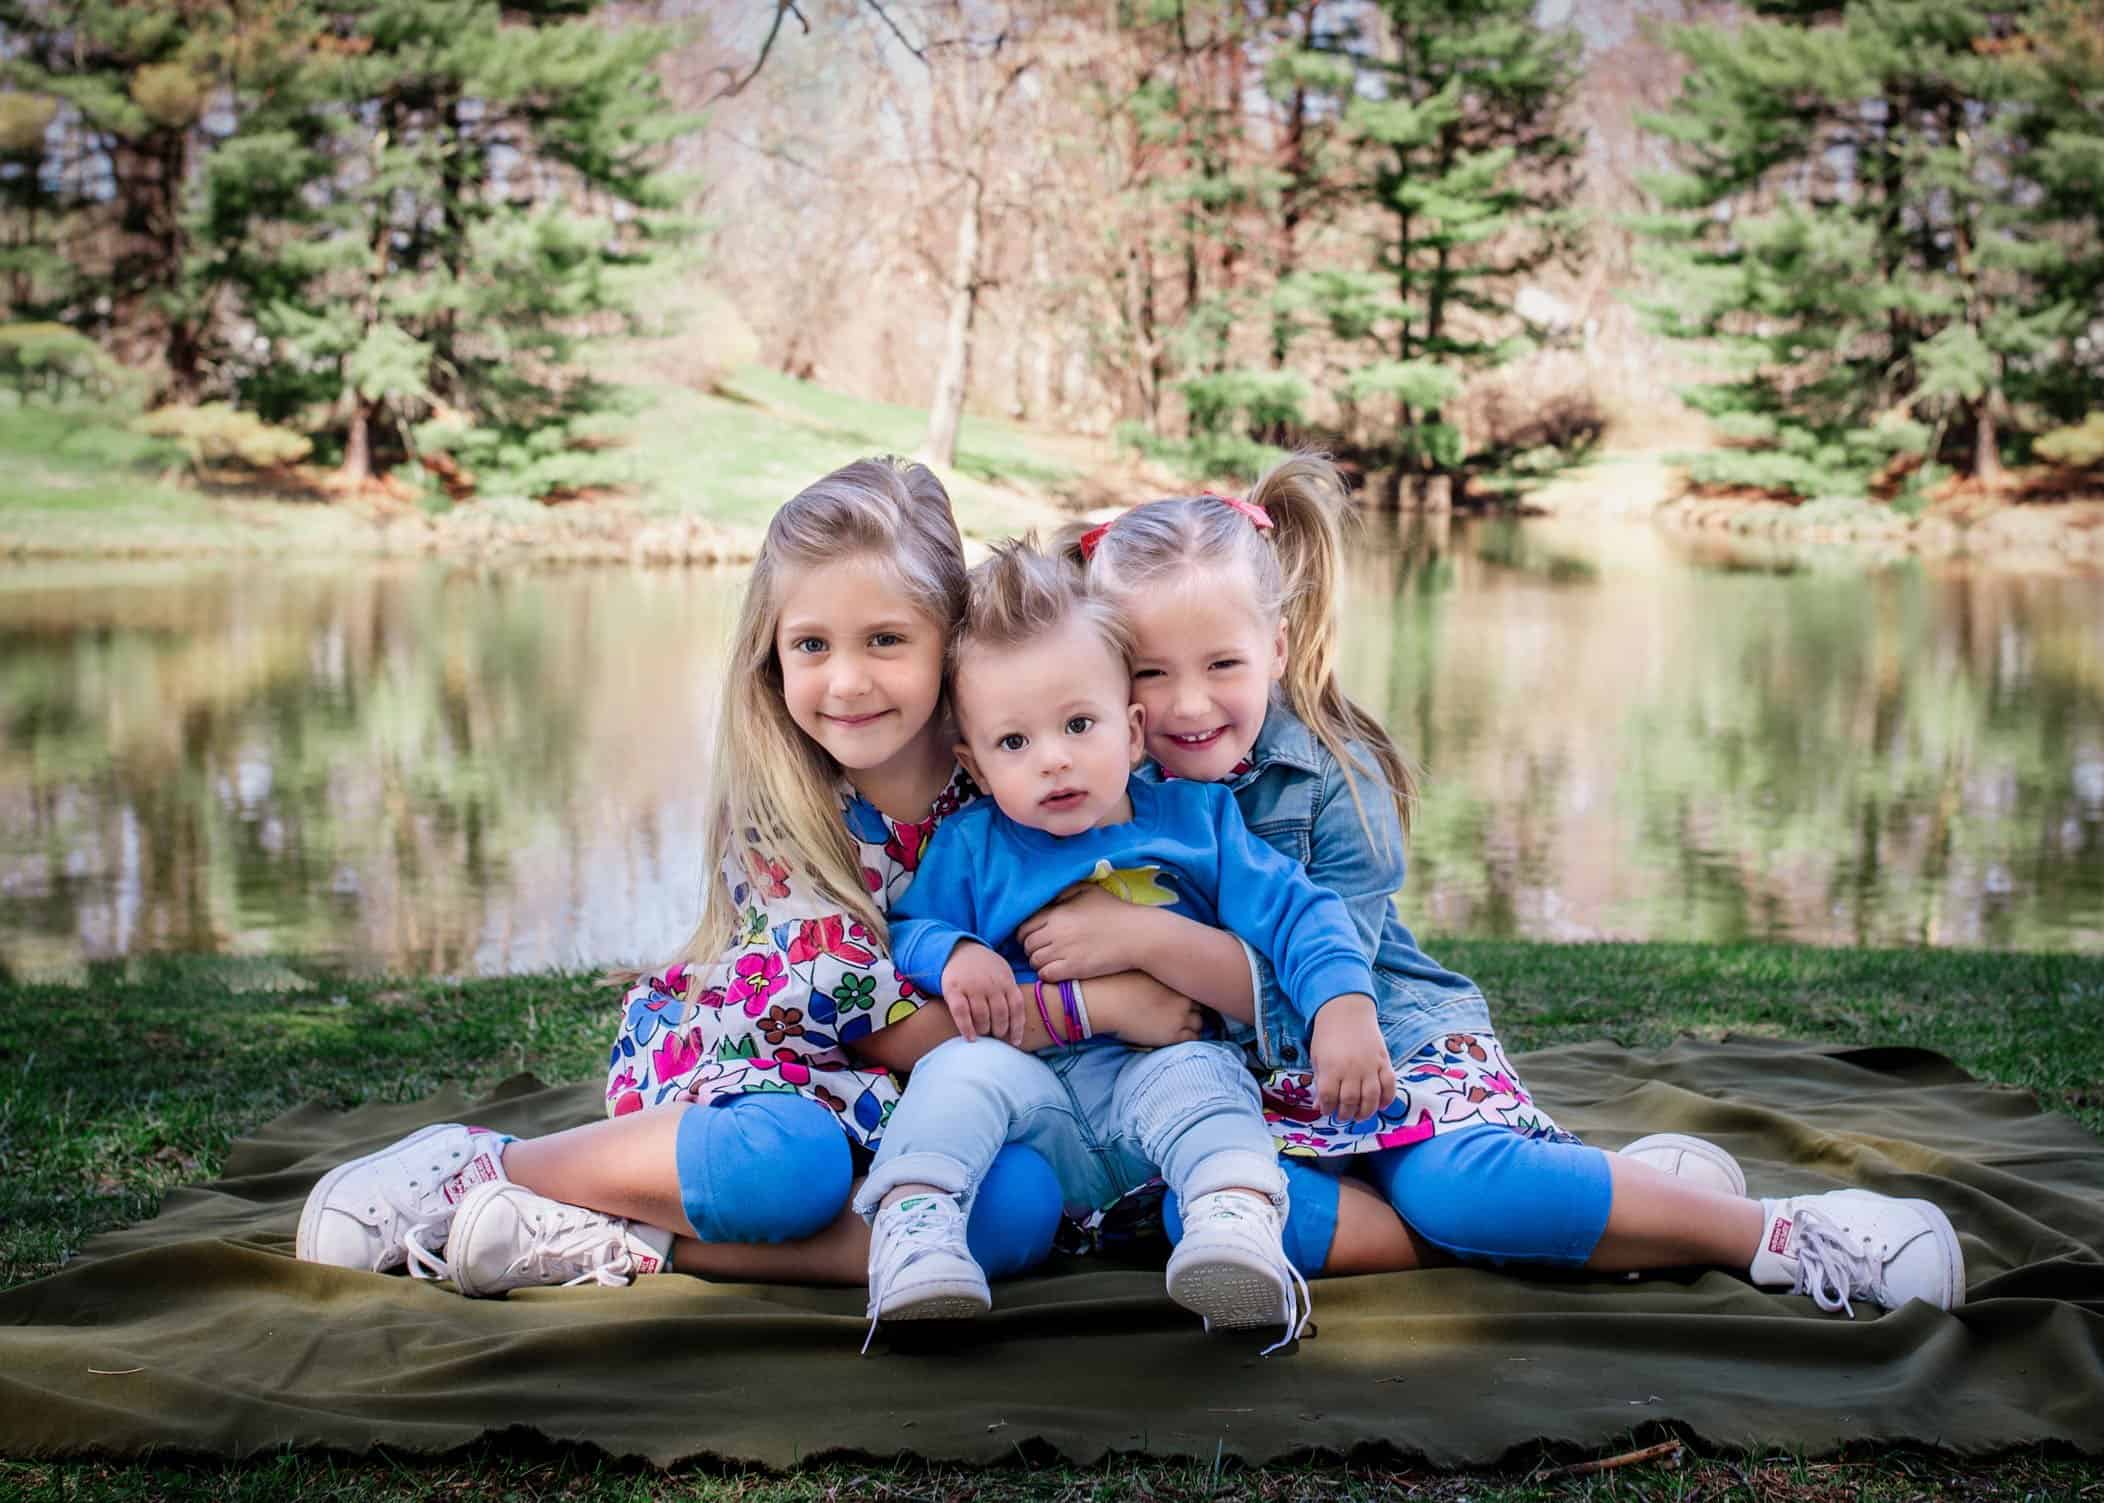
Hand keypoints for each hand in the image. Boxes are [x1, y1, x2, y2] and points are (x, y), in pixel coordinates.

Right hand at [940, 941, 1025, 1045]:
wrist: (960, 949)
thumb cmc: (986, 968)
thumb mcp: (1003, 973)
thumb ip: (1011, 993)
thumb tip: (1018, 1024)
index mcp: (1006, 980)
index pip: (1016, 1007)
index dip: (1018, 1028)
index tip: (1016, 1042)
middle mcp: (990, 984)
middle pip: (1000, 1014)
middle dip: (1000, 1030)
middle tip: (996, 1036)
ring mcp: (972, 986)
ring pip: (981, 1016)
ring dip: (984, 1030)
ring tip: (984, 1035)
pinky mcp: (953, 989)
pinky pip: (961, 1013)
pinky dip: (966, 1028)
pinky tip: (970, 1038)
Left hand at [1017, 882, 1151, 981]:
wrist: (1137, 935)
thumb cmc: (1115, 911)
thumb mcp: (1089, 891)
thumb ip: (1065, 892)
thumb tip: (1049, 899)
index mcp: (1058, 913)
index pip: (1025, 927)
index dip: (1025, 934)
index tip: (1033, 938)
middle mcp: (1056, 932)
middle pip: (1027, 945)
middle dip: (1031, 949)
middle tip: (1042, 951)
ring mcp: (1065, 952)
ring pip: (1035, 962)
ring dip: (1039, 963)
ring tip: (1050, 961)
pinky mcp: (1074, 969)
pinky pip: (1046, 975)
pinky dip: (1047, 975)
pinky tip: (1057, 971)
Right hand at [1082, 970, 1203, 1047]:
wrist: (1104, 1002)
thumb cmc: (1113, 983)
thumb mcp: (1138, 967)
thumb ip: (1154, 969)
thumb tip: (1159, 971)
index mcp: (1175, 976)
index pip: (1195, 985)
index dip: (1188, 992)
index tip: (1181, 996)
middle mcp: (1182, 995)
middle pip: (1199, 1004)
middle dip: (1192, 1008)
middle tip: (1180, 1012)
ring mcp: (1180, 1015)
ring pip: (1199, 1023)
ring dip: (1191, 1024)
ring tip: (1178, 1025)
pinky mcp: (1173, 1034)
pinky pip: (1193, 1038)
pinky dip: (1188, 1037)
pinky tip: (1176, 1035)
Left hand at [1309, 995, 1394, 1122]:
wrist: (1347, 1011)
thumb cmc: (1328, 1036)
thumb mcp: (1317, 1058)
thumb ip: (1320, 1082)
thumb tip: (1319, 1106)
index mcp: (1330, 1068)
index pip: (1328, 1098)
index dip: (1327, 1109)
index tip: (1327, 1110)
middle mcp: (1351, 1069)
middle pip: (1350, 1101)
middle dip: (1345, 1114)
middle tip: (1343, 1116)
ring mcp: (1370, 1066)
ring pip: (1371, 1098)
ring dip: (1365, 1112)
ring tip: (1359, 1115)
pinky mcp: (1384, 1062)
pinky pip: (1389, 1086)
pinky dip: (1386, 1099)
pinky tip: (1380, 1105)